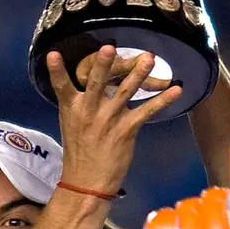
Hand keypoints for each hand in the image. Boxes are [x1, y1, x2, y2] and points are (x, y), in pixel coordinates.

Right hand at [47, 46, 182, 193]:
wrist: (87, 180)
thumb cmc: (80, 148)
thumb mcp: (72, 121)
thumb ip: (82, 100)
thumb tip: (95, 77)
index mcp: (72, 108)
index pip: (61, 86)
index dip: (56, 70)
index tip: (53, 54)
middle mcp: (89, 111)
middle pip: (96, 84)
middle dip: (102, 65)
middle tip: (109, 47)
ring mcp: (109, 120)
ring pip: (124, 92)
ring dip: (138, 74)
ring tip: (149, 58)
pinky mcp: (126, 130)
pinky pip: (147, 111)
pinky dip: (163, 100)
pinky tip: (176, 90)